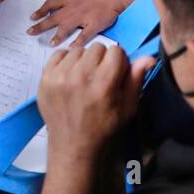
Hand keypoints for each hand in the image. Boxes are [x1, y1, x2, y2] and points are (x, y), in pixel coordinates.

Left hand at [29, 0, 141, 47]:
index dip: (40, 11)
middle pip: (53, 17)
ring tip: (50, 43)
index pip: (50, 4)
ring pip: (66, 27)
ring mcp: (83, 16)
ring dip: (57, 35)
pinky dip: (77, 42)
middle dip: (40, 25)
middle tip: (30, 32)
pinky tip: (71, 49)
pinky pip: (84, 35)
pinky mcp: (94, 24)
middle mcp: (73, 8)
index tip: (31, 17)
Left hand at [38, 44, 154, 155]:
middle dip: (101, 60)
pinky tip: (69, 77)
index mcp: (104, 83)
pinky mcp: (45, 78)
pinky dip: (65, 62)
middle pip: (97, 48)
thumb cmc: (104, 127)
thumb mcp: (127, 108)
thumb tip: (148, 57)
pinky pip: (59, 54)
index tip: (114, 74)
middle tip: (98, 78)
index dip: (118, 62)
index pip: (116, 51)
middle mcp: (81, 76)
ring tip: (83, 79)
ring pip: (78, 50)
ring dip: (83, 61)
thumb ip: (136, 80)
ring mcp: (60, 76)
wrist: (73, 146)